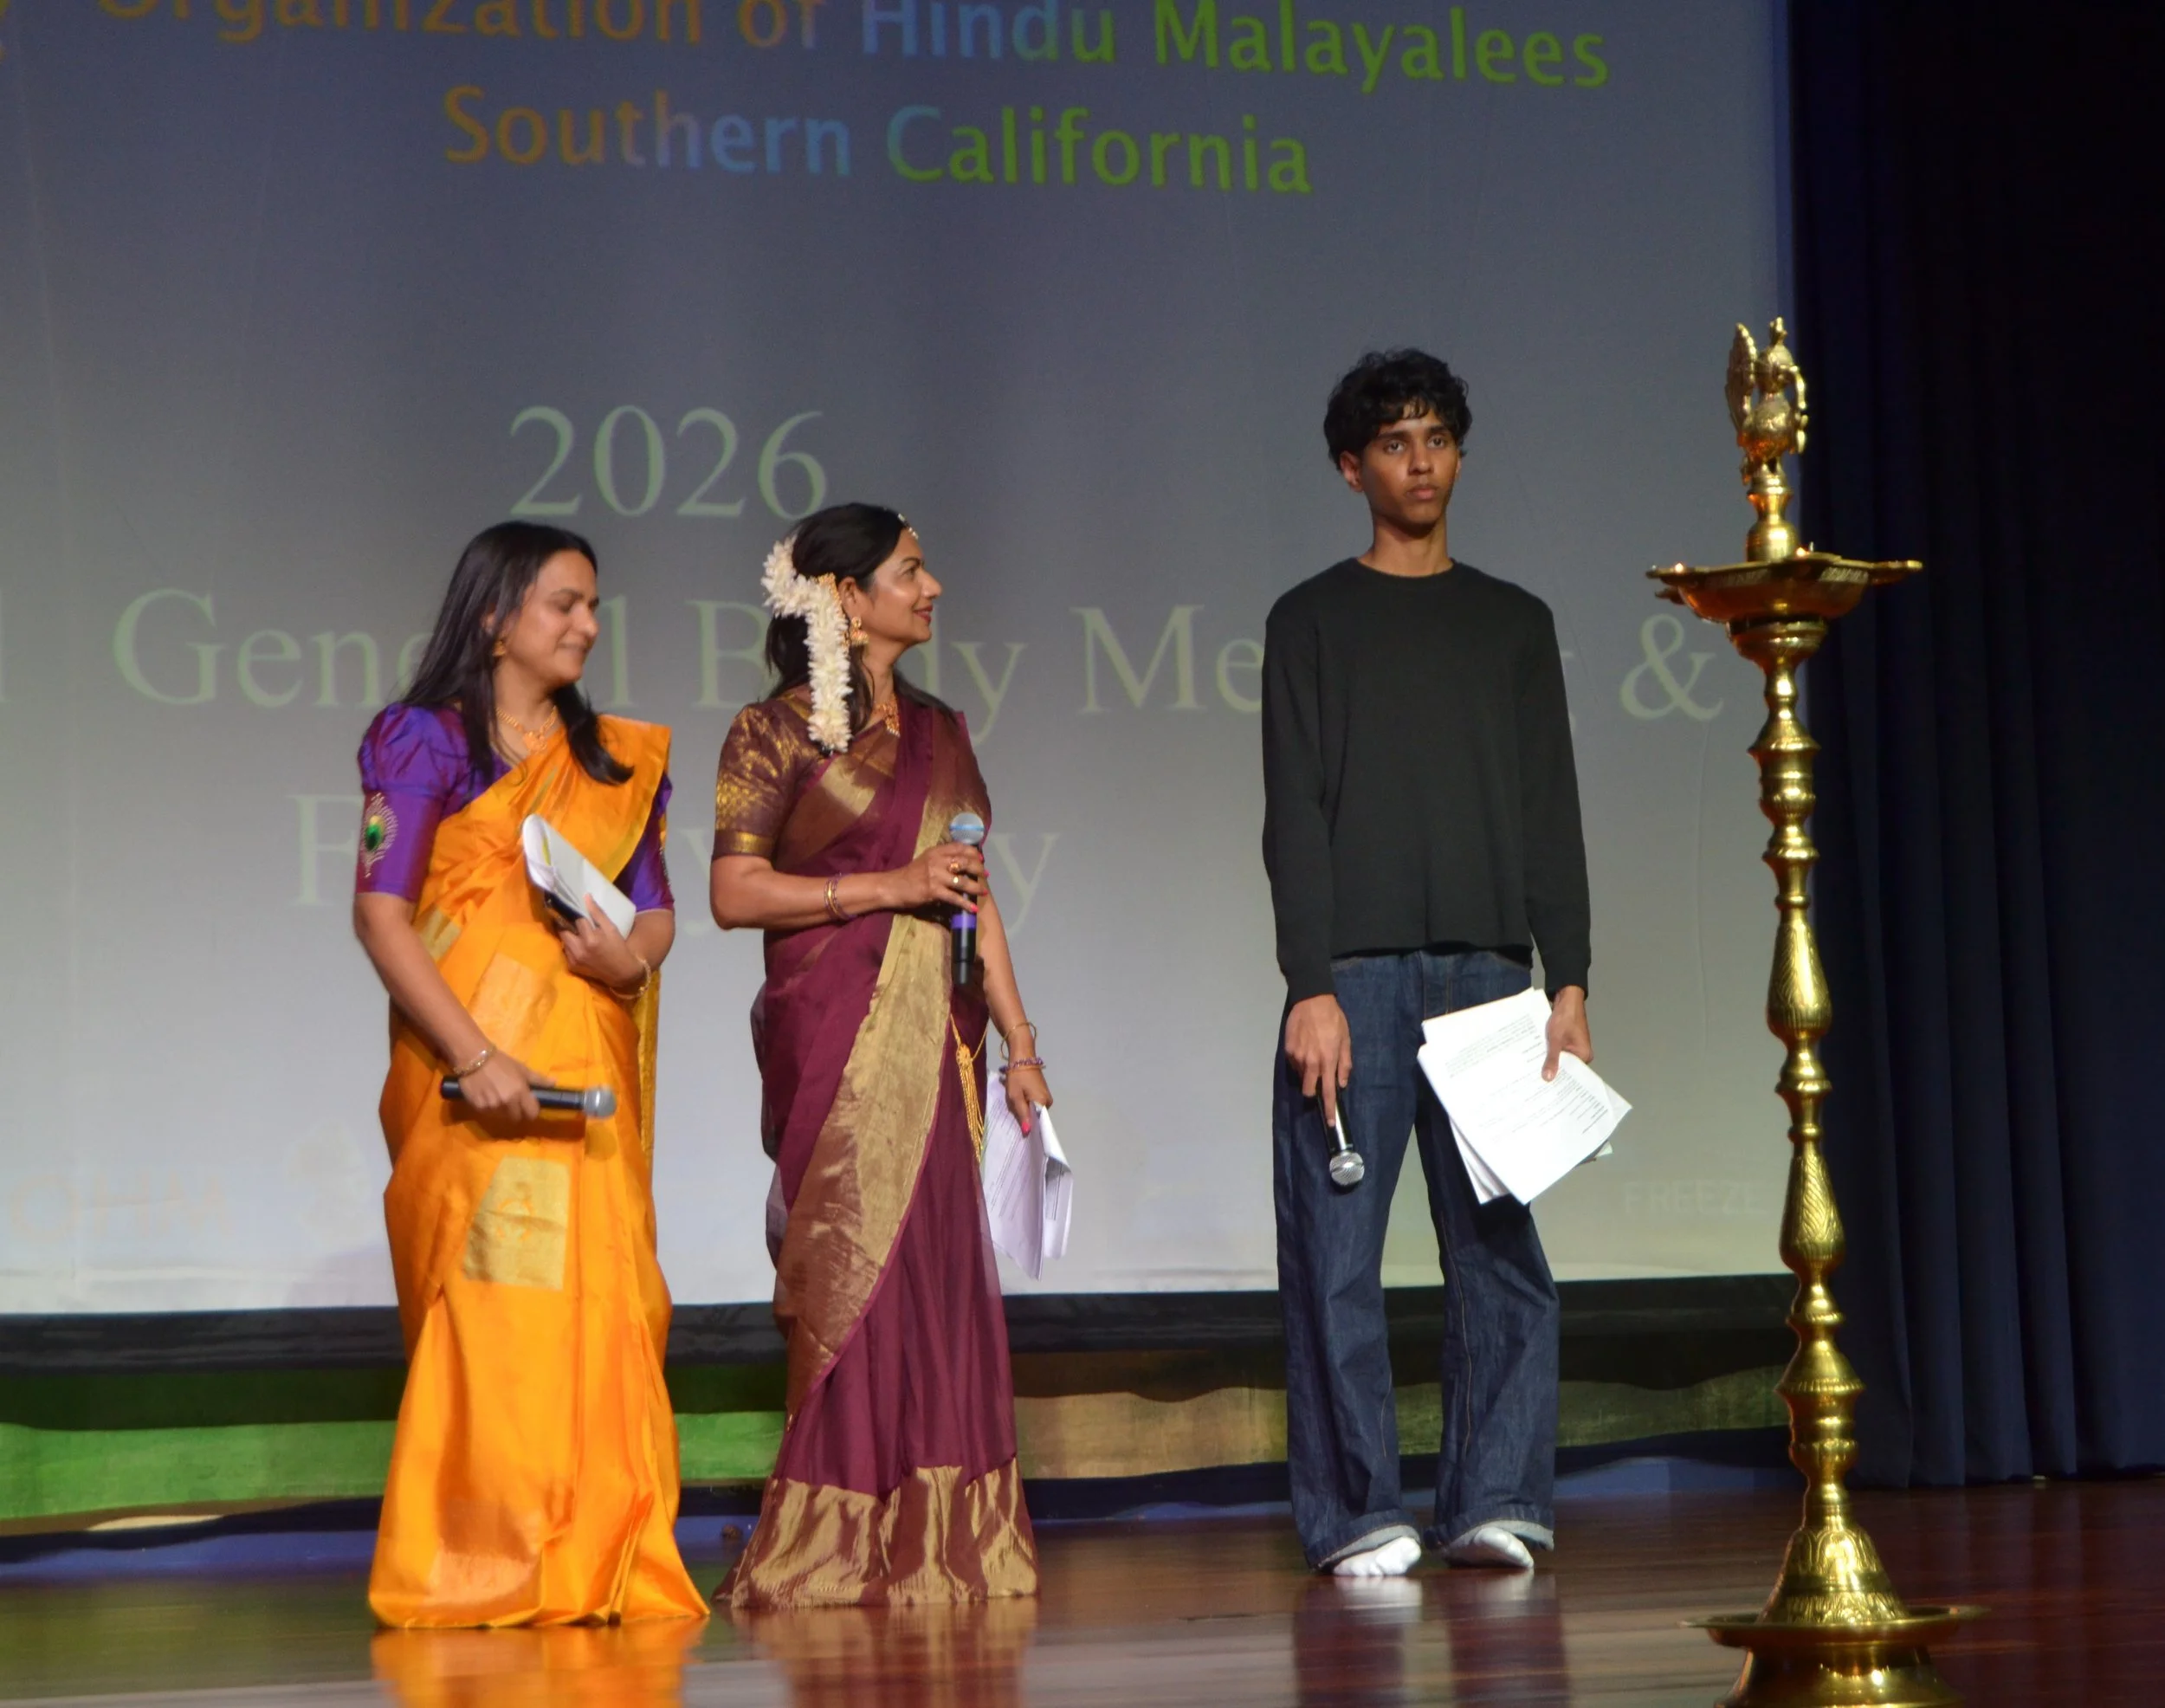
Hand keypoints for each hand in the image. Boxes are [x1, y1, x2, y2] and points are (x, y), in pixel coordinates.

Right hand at [458, 1048, 552, 1123]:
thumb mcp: (522, 1069)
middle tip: (512, 1103)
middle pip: (516, 1118)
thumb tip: (554, 1083)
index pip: (531, 1113)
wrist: (474, 1057)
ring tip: (498, 1099)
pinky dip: (489, 1109)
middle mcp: (507, 1102)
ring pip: (501, 1117)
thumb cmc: (500, 1062)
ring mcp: (492, 1106)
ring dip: (502, 1112)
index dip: (531, 1112)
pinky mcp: (478, 1107)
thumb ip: (538, 1079)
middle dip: (516, 1112)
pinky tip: (487, 1098)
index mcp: (520, 1092)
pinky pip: (488, 1114)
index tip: (528, 1108)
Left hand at [554, 897, 646, 990]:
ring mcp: (574, 959)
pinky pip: (565, 950)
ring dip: (567, 934)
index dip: (574, 912)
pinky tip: (577, 944)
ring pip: (563, 940)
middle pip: (563, 929)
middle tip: (570, 919)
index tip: (571, 906)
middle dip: (566, 923)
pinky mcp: (572, 966)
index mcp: (591, 939)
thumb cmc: (618, 947)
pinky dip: (569, 945)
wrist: (621, 972)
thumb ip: (597, 913)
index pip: (576, 919)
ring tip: (574, 930)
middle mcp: (579, 949)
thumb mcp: (611, 928)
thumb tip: (586, 897)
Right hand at [895, 841, 987, 912]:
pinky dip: (965, 904)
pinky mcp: (933, 891)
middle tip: (985, 875)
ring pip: (962, 881)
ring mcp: (936, 876)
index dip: (973, 852)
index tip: (981, 858)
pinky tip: (973, 908)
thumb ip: (941, 858)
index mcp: (936, 851)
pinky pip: (954, 897)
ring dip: (976, 887)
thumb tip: (961, 863)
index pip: (959, 847)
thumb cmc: (910, 874)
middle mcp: (937, 861)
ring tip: (984, 891)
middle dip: (978, 869)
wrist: (893, 886)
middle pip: (964, 862)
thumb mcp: (926, 860)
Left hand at [1003, 1062, 1052, 1134]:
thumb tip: (1027, 1132)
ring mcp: (1046, 1095)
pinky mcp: (1042, 1090)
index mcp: (1043, 1103)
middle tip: (1012, 1111)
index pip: (1037, 1122)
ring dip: (1024, 1108)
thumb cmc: (1017, 1077)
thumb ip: (1022, 1114)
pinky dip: (1026, 1102)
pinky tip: (1018, 1098)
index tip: (1018, 1128)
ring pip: (1034, 1108)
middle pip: (1035, 1115)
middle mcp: (1048, 1101)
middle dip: (1024, 1115)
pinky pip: (1034, 1102)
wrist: (1022, 1057)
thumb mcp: (1016, 1097)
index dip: (1028, 1126)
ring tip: (1013, 1104)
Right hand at [1283, 994, 1352, 1126]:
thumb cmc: (1333, 1019)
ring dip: (1307, 1074)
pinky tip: (1305, 1048)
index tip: (1330, 1122)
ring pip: (1301, 1077)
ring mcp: (1297, 1057)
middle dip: (1314, 1091)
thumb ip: (1344, 1063)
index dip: (1329, 1109)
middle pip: (1308, 1091)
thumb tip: (1341, 1083)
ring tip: (1313, 1055)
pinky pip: (1294, 1064)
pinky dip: (1299, 1062)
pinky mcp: (1288, 1050)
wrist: (1312, 1000)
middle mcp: (1311, 1062)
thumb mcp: (1346, 1039)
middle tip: (1319, 1080)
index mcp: (1328, 1060)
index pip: (1328, 1092)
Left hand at [1542, 986, 1592, 1081]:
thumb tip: (1548, 1078)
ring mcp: (1574, 1046)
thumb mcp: (1555, 1040)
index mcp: (1584, 1055)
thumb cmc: (1565, 1018)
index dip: (1559, 1081)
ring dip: (1549, 1062)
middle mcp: (1581, 1053)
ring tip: (1535, 1075)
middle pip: (1565, 1067)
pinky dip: (1549, 1053)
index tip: (1546, 1090)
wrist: (1566, 998)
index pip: (1572, 1074)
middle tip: (1537, 1085)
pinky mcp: (1567, 1040)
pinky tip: (1537, 1060)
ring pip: (1560, 1058)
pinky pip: (1558, 1051)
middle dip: (1553, 1072)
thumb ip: (1552, 1059)